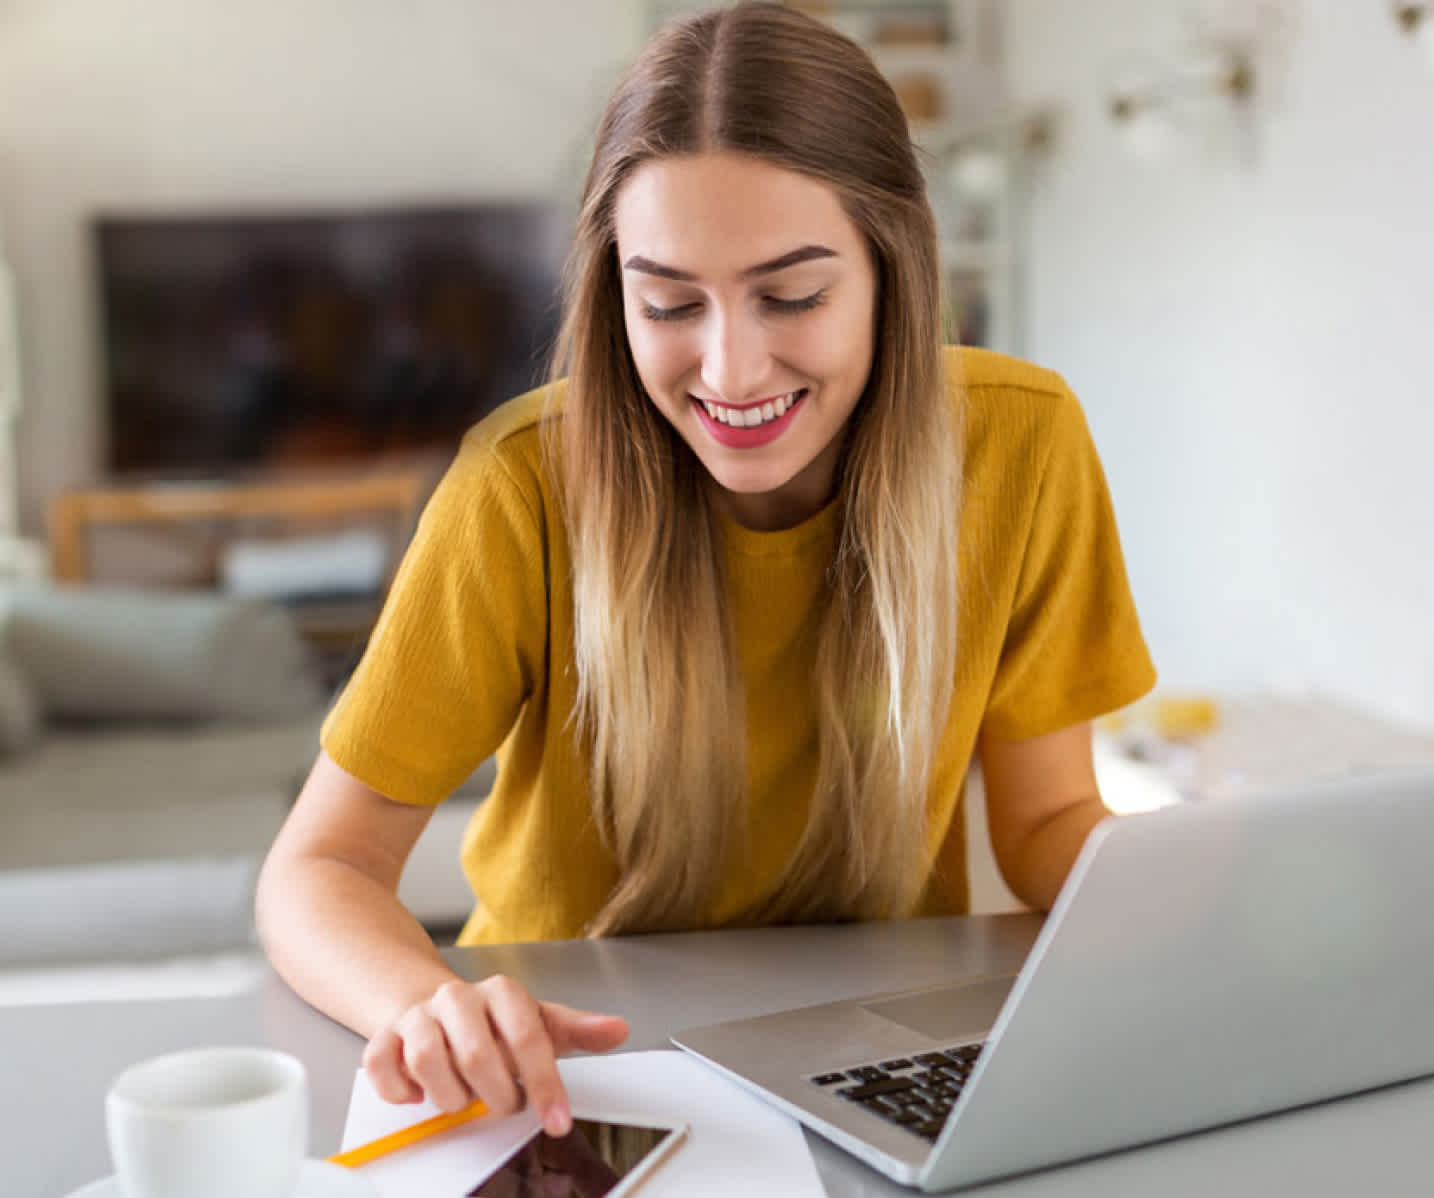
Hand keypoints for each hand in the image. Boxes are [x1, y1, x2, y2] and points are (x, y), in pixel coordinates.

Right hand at [363, 975, 629, 1135]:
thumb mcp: (540, 1023)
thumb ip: (578, 1030)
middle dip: (495, 1095)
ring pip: (428, 1061)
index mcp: (502, 993)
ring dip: (451, 1096)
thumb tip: (619, 1029)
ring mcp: (418, 1016)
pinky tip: (420, 1095)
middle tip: (502, 1104)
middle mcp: (458, 998)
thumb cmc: (495, 1022)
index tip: (557, 1121)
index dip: (545, 1085)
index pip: (528, 1038)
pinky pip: (383, 1068)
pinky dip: (401, 1091)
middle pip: (477, 1054)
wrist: (439, 1007)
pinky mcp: (383, 1037)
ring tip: (464, 1097)